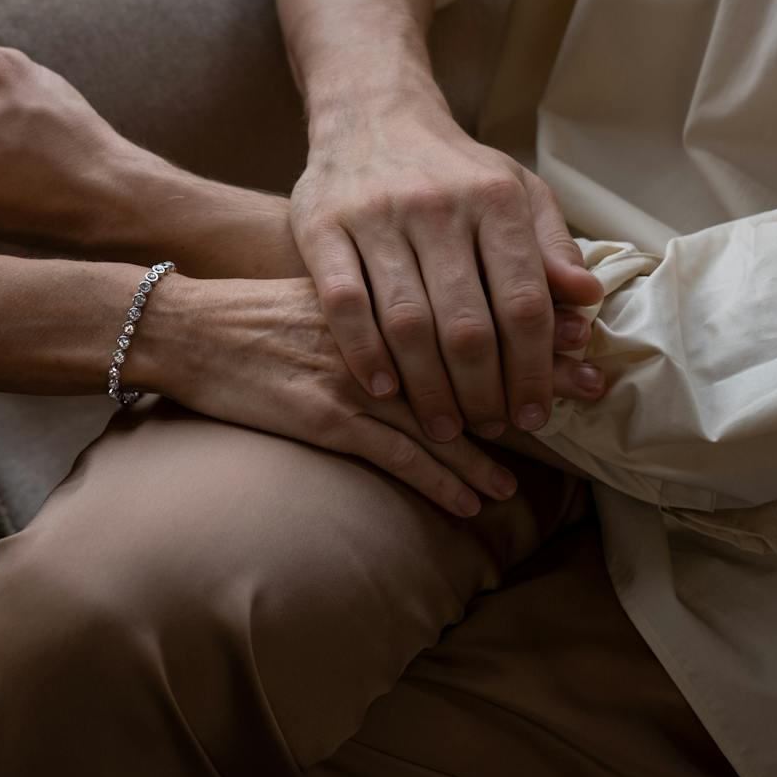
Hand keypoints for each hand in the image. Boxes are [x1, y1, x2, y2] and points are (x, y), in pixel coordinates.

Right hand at [133, 275, 602, 517]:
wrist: (190, 327)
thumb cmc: (261, 305)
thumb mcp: (337, 276)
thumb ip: (397, 281)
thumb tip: (456, 292)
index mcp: (389, 280)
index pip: (479, 301)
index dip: (535, 324)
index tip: (583, 343)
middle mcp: (382, 325)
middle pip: (477, 355)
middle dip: (531, 380)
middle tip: (586, 401)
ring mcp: (359, 374)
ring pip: (444, 416)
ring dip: (491, 449)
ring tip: (529, 472)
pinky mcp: (329, 415)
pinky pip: (399, 456)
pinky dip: (442, 482)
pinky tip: (474, 500)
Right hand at [290, 99, 603, 444]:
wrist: (369, 114)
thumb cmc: (453, 168)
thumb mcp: (515, 190)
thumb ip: (551, 245)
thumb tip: (587, 298)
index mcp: (494, 198)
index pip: (524, 302)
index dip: (535, 369)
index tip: (538, 414)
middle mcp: (437, 204)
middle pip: (468, 325)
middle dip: (484, 393)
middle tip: (491, 429)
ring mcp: (375, 215)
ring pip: (408, 323)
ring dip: (428, 388)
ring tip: (443, 425)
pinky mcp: (323, 226)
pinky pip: (345, 304)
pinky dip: (365, 353)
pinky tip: (384, 388)